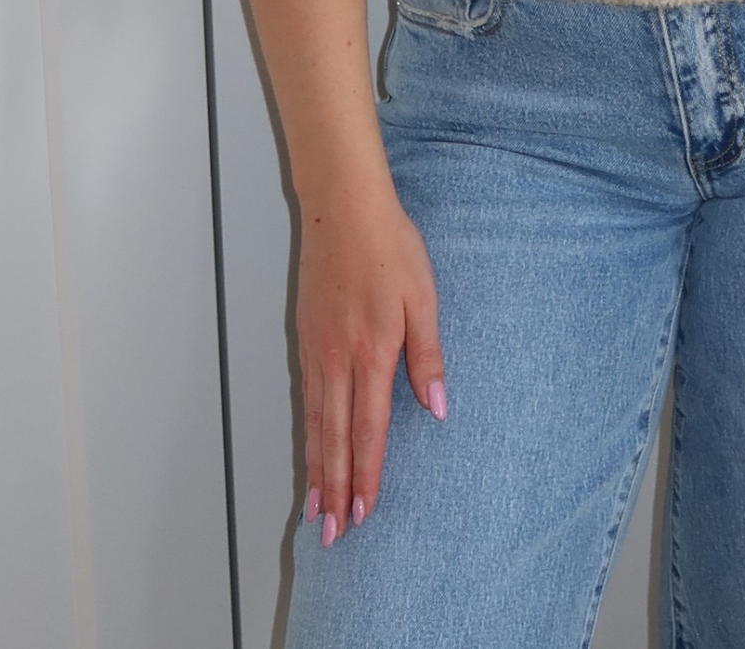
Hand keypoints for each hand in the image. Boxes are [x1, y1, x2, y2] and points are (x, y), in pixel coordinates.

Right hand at [297, 183, 446, 544]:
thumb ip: (428, 355)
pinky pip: (306, 398)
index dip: (366, 475)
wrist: (343, 208)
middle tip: (331, 536)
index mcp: (372, 352)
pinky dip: (307, 433)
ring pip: (315, 424)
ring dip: (316, 470)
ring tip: (314, 511)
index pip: (368, 429)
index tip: (363, 513)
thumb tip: (438, 406)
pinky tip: (310, 448)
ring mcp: (317, 350)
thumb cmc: (390, 247)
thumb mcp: (423, 297)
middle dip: (334, 490)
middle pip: (334, 438)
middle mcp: (338, 359)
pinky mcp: (307, 338)